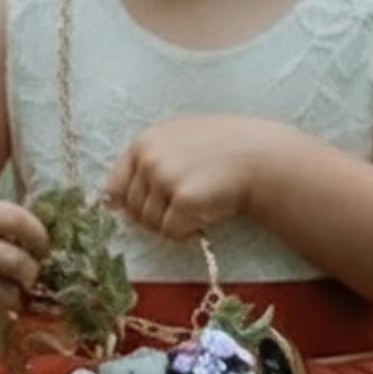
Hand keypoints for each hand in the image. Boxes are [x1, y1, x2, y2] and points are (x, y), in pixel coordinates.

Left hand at [105, 116, 281, 240]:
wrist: (261, 156)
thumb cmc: (223, 149)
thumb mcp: (178, 140)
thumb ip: (146, 162)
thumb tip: (111, 200)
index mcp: (143, 142)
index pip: (114, 188)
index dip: (132, 204)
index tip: (155, 207)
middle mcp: (149, 158)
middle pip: (133, 211)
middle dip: (157, 216)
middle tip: (185, 207)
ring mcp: (164, 178)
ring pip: (151, 224)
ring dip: (173, 224)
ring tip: (199, 207)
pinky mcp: (183, 200)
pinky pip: (171, 233)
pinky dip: (186, 233)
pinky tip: (205, 217)